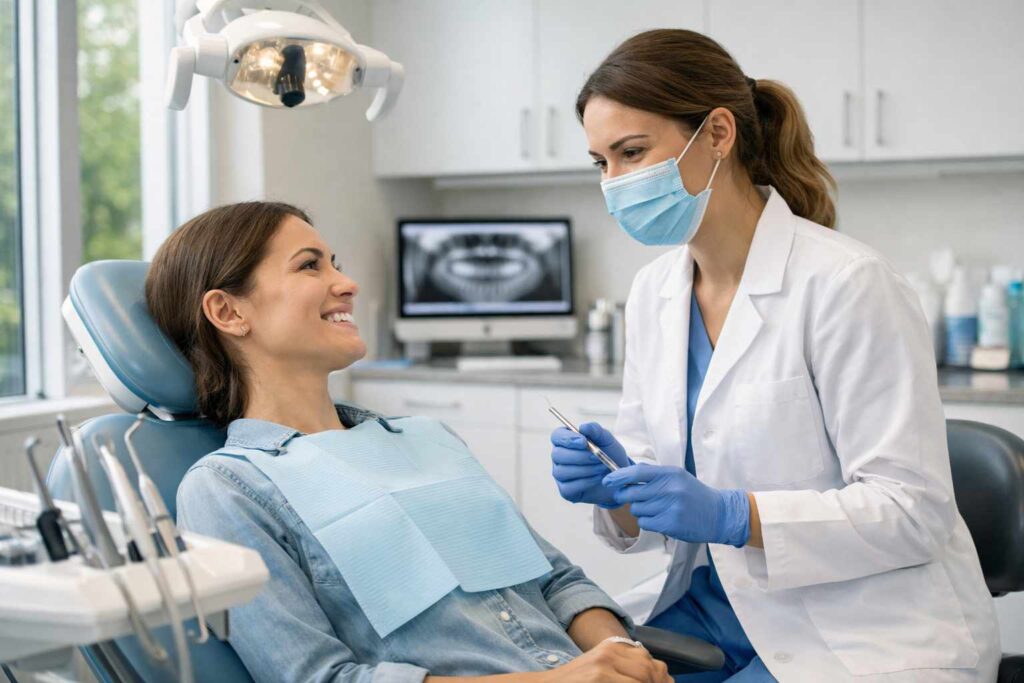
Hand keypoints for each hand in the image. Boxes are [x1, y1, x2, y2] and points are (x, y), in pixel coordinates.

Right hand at [539, 638, 670, 682]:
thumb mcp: (600, 669)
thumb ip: (626, 669)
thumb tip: (662, 676)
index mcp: (611, 647)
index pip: (647, 659)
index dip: (660, 677)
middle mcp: (609, 651)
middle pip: (648, 668)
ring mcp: (604, 666)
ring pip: (643, 678)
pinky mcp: (600, 677)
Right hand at [550, 423, 633, 508]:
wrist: (619, 477)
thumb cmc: (610, 455)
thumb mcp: (607, 440)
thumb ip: (595, 430)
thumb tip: (583, 427)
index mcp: (566, 441)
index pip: (557, 436)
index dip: (567, 439)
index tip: (583, 441)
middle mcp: (559, 457)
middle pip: (557, 455)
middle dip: (579, 456)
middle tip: (597, 457)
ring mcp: (560, 475)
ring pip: (562, 471)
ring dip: (585, 469)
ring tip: (602, 467)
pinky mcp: (566, 491)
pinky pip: (569, 487)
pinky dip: (586, 482)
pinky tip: (598, 478)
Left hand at [603, 463, 749, 546]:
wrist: (718, 514)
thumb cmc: (694, 494)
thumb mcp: (677, 476)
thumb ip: (653, 473)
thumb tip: (625, 472)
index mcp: (670, 474)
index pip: (637, 472)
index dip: (618, 476)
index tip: (607, 480)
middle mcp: (670, 489)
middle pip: (632, 493)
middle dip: (626, 496)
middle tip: (632, 497)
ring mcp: (670, 508)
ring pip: (637, 509)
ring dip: (640, 510)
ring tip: (655, 508)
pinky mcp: (670, 524)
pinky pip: (644, 523)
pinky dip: (648, 522)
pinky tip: (660, 518)